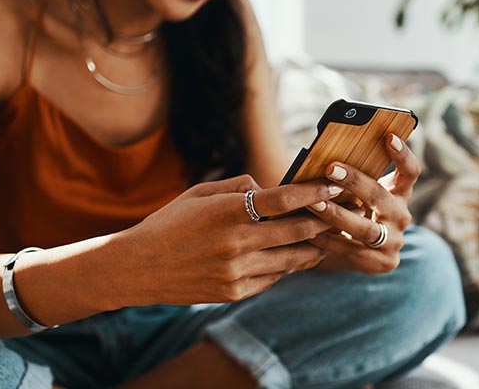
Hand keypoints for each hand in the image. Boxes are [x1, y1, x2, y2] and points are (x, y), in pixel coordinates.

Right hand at [112, 174, 343, 306]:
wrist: (139, 267)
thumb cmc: (170, 223)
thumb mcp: (199, 193)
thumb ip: (239, 186)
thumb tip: (269, 188)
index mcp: (228, 212)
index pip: (283, 199)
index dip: (314, 192)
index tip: (333, 186)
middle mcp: (236, 243)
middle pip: (297, 230)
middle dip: (323, 220)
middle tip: (339, 213)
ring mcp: (236, 272)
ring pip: (292, 259)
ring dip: (312, 246)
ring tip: (325, 236)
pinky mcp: (234, 292)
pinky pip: (273, 278)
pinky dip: (286, 266)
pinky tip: (292, 256)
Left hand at [306, 134, 420, 274]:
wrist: (360, 254)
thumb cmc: (354, 212)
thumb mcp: (360, 194)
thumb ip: (353, 178)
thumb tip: (324, 152)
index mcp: (399, 194)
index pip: (410, 172)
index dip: (403, 154)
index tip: (389, 135)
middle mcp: (401, 216)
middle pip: (380, 196)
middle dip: (354, 181)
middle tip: (330, 168)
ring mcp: (394, 242)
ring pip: (364, 228)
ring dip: (335, 214)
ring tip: (312, 202)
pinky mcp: (381, 263)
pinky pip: (351, 250)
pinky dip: (327, 239)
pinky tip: (308, 231)